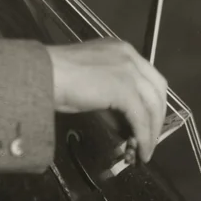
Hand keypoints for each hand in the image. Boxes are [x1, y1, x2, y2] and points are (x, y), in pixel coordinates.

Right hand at [47, 40, 168, 162]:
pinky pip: (141, 119)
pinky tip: (140, 151)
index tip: (148, 121)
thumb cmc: (56, 76)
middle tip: (150, 138)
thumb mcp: (90, 80)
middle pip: (157, 89)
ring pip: (152, 105)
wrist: (43, 74)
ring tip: (145, 150)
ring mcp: (128, 71)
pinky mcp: (124, 90)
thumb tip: (122, 120)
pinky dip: (144, 137)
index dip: (152, 101)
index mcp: (120, 49)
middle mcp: (129, 55)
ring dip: (152, 131)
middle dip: (157, 117)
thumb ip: (110, 92)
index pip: (148, 76)